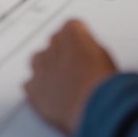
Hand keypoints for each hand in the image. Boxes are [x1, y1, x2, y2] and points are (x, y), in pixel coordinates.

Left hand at [24, 19, 116, 134]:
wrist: (96, 108)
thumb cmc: (104, 84)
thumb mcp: (106, 57)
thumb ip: (89, 47)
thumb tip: (87, 53)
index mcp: (71, 32)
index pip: (71, 28)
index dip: (79, 42)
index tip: (82, 50)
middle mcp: (52, 44)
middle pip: (54, 44)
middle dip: (62, 55)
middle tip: (75, 70)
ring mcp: (39, 65)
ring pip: (39, 62)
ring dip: (48, 70)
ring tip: (63, 85)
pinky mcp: (32, 87)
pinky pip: (31, 85)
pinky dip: (40, 90)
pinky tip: (53, 98)